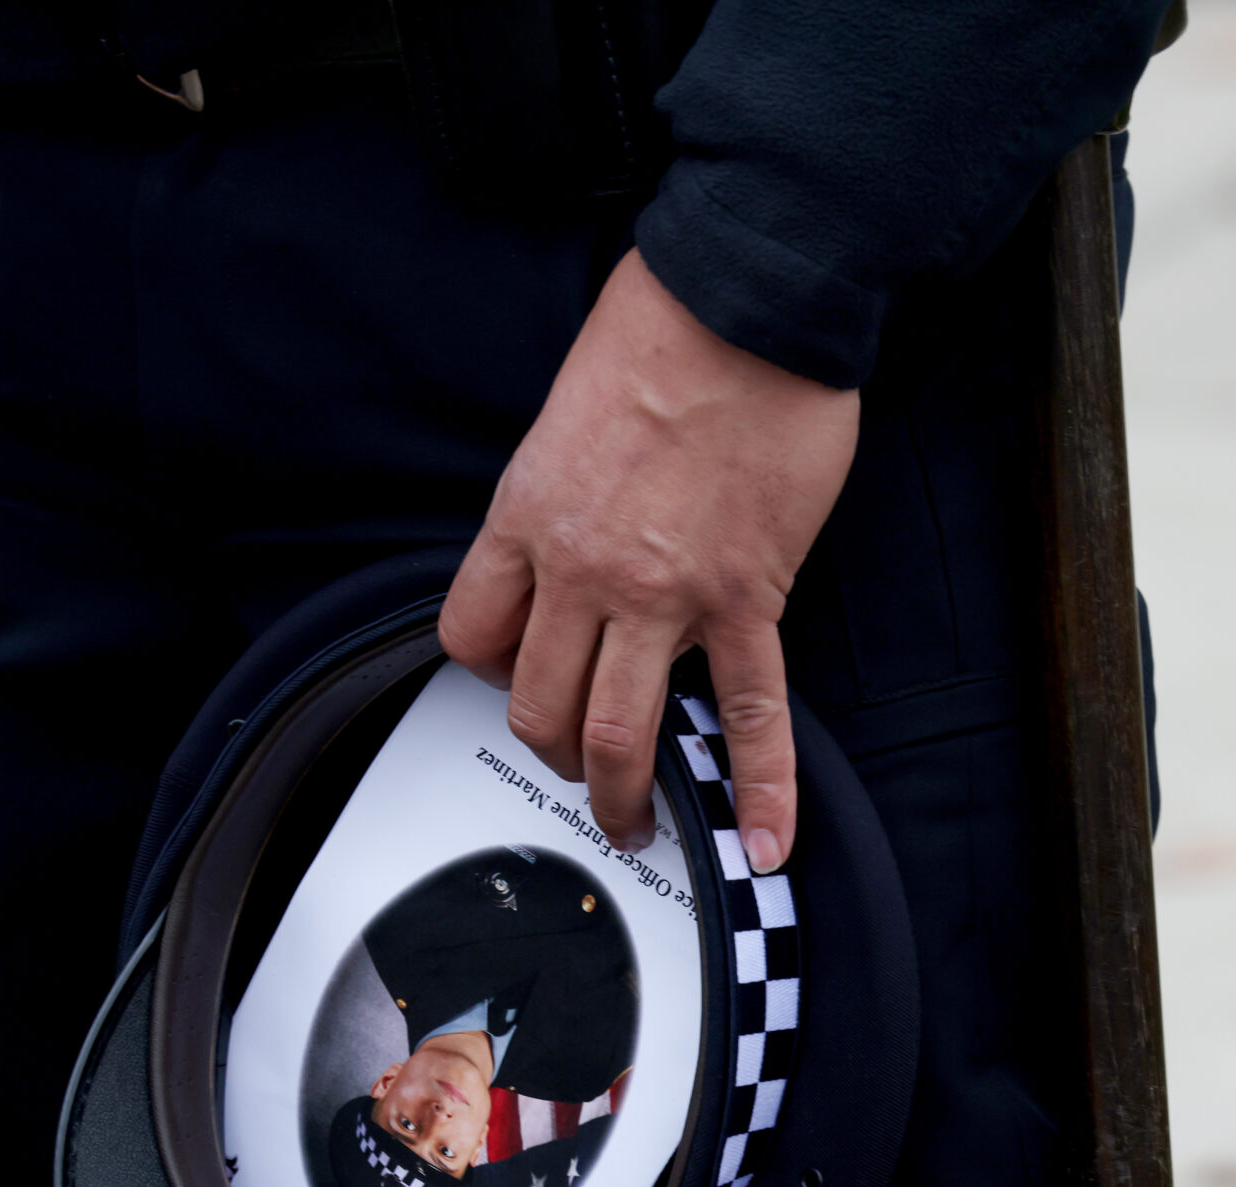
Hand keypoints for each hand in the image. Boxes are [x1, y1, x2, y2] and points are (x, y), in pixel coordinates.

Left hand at [439, 251, 857, 872]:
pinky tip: (764, 838)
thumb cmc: (661, 329)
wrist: (749, 299)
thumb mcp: (564, 413)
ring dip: (621, 795)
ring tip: (635, 825)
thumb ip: (559, 491)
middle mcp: (581, 569)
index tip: (518, 674)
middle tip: (578, 769)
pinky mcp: (745, 598)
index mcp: (526, 518)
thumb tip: (577, 531)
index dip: (491, 670)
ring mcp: (663, 594)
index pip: (471, 635)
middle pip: (537, 704)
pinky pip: (750, 712)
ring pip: (617, 732)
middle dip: (552, 753)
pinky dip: (759, 787)